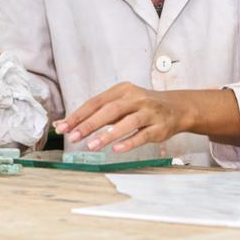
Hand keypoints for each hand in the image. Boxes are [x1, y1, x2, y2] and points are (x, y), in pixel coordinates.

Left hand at [53, 82, 195, 152]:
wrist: (176, 107)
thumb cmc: (142, 106)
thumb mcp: (122, 103)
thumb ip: (98, 113)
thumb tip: (68, 124)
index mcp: (121, 90)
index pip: (95, 102)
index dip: (78, 115)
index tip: (62, 127)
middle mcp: (135, 98)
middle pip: (109, 110)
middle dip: (89, 124)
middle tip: (73, 137)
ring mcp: (148, 112)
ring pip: (126, 122)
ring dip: (107, 134)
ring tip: (91, 146)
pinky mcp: (159, 127)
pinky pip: (143, 135)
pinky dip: (129, 142)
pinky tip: (116, 149)